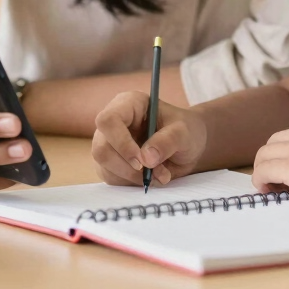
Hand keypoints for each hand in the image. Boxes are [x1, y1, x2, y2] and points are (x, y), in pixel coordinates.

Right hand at [92, 91, 206, 187]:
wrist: (187, 146)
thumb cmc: (185, 130)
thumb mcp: (184, 132)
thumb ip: (167, 141)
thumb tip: (146, 158)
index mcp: (128, 104)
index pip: (108, 120)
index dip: (120, 142)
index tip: (140, 162)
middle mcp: (114, 122)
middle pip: (101, 148)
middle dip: (127, 167)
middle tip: (152, 173)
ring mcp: (109, 143)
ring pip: (105, 166)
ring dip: (133, 178)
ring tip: (160, 174)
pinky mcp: (111, 163)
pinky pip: (112, 178)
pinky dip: (132, 183)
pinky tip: (151, 177)